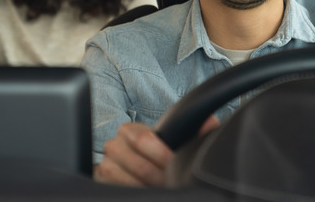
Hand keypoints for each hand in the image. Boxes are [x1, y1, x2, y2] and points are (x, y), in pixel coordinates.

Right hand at [94, 115, 219, 186]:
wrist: (138, 170)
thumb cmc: (157, 154)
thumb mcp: (172, 141)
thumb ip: (192, 131)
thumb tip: (212, 121)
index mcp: (129, 130)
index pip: (143, 140)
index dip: (164, 156)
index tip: (176, 166)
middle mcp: (114, 146)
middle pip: (140, 166)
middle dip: (162, 178)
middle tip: (175, 182)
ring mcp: (106, 166)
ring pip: (129, 182)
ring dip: (150, 187)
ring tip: (166, 188)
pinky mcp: (102, 182)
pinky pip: (119, 190)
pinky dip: (137, 192)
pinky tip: (149, 192)